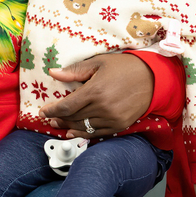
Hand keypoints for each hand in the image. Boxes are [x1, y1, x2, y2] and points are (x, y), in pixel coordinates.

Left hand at [39, 53, 153, 138]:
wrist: (152, 78)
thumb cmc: (124, 67)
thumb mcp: (98, 63)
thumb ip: (75, 71)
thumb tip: (53, 73)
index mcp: (95, 91)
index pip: (66, 106)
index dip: (52, 110)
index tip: (43, 111)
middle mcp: (102, 107)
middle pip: (73, 118)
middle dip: (58, 118)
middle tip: (49, 117)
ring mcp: (111, 119)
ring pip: (83, 128)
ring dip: (68, 127)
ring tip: (58, 124)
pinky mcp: (119, 125)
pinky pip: (96, 133)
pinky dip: (83, 134)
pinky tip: (74, 132)